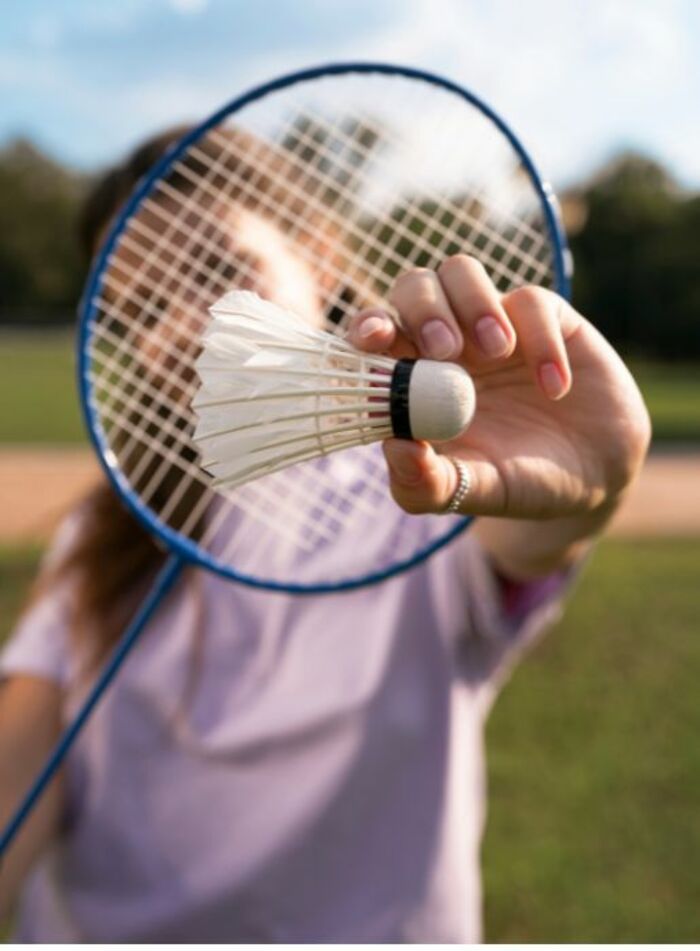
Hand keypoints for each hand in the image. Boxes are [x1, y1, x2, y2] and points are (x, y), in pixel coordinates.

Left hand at [348, 255, 650, 519]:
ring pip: (460, 271)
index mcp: (415, 380)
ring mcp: (494, 324)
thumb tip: (393, 448)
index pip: (374, 336)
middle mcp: (447, 344)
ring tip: (498, 353)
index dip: (365, 327)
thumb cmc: (521, 482)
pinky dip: (540, 340)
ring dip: (472, 304)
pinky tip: (553, 389)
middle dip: (421, 308)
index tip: (372, 340)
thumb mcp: (473, 492)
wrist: (597, 477)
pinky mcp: (546, 317)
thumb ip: (427, 483)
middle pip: (412, 287)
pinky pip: (531, 300)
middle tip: (446, 349)